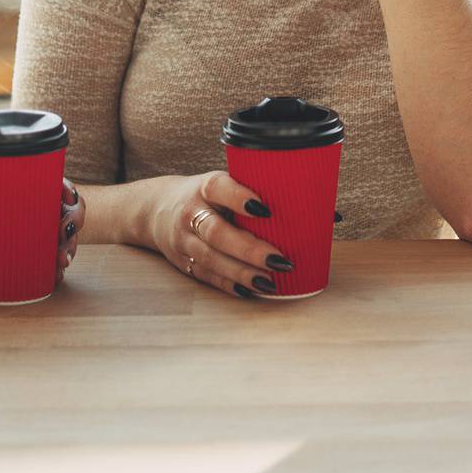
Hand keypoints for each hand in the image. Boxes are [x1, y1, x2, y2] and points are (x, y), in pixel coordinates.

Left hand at [0, 178, 82, 280]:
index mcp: (21, 187)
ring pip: (63, 234)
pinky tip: (56, 276)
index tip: (68, 198)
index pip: (53, 182)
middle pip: (64, 209)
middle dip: (72, 224)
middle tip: (64, 238)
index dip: (67, 189)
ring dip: (69, 247)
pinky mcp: (28, 250)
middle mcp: (33, 206)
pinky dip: (56, 266)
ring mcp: (33, 229)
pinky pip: (49, 256)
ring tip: (61, 262)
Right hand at [147, 172, 293, 298]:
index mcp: (204, 187)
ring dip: (243, 273)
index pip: (219, 189)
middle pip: (217, 233)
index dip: (240, 198)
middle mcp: (190, 213)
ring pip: (212, 259)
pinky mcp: (183, 262)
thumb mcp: (221, 183)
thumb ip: (252, 191)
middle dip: (249, 249)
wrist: (157, 210)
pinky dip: (230, 285)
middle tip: (280, 259)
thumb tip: (314, 205)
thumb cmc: (205, 196)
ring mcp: (184, 241)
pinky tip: (251, 289)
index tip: (265, 209)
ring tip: (270, 281)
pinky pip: (208, 276)